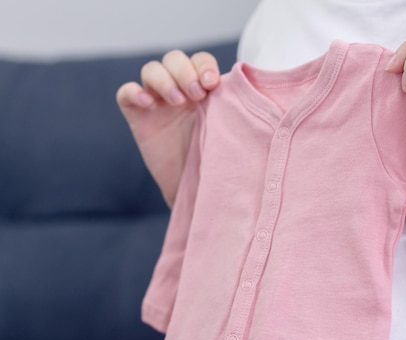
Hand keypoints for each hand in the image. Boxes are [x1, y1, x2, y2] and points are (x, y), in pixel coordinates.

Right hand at [116, 50, 220, 206]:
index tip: (212, 84)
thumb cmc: (217, 158)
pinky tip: (147, 103)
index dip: (203, 65)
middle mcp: (178, 90)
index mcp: (201, 88)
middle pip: (174, 59)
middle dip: (185, 71)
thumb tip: (252, 94)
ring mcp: (156, 101)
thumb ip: (234, 108)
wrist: (198, 187)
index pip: (199, 60)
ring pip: (151, 70)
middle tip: (196, 95)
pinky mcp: (137, 116)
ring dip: (164, 80)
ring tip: (177, 101)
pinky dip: (133, 91)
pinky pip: (126, 93)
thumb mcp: (228, 129)